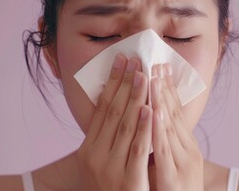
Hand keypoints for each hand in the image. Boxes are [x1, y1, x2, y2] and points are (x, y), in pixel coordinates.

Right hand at [76, 54, 151, 190]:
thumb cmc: (110, 189)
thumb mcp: (102, 163)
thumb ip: (108, 139)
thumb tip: (117, 107)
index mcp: (88, 150)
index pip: (102, 110)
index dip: (112, 85)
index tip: (121, 62)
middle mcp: (95, 157)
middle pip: (113, 113)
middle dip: (125, 85)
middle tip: (134, 60)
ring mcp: (111, 169)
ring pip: (125, 126)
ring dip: (135, 98)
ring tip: (144, 75)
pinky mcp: (129, 181)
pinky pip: (138, 149)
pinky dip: (145, 127)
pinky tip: (150, 108)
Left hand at [150, 63, 204, 190]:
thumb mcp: (173, 164)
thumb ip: (165, 143)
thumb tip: (150, 119)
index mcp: (188, 147)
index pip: (176, 112)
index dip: (168, 89)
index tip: (160, 67)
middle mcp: (189, 152)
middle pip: (174, 113)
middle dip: (163, 86)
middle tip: (156, 62)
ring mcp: (183, 164)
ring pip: (169, 126)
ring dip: (160, 99)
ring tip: (153, 75)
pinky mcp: (173, 178)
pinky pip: (162, 149)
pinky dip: (157, 128)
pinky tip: (153, 110)